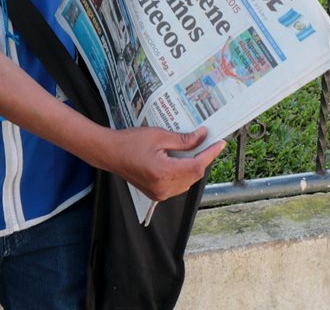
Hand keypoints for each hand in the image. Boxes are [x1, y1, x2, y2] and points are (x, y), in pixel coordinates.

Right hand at [101, 126, 225, 201]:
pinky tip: (181, 160)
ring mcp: (159, 193)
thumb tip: (202, 137)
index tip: (220, 143)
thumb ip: (183, 140)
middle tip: (207, 142)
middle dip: (202, 159)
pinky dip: (183, 174)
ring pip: (187, 182)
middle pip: (194, 175)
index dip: (210, 154)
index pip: (196, 166)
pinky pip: (178, 186)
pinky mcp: (156, 194)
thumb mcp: (159, 135)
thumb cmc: (130, 142)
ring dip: (193, 167)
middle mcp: (163, 187)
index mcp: (163, 172)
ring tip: (194, 150)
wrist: (110, 153)